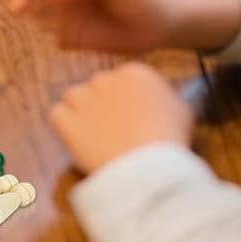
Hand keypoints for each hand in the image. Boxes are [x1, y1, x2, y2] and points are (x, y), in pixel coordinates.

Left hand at [50, 63, 193, 173]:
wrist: (147, 168)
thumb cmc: (170, 140)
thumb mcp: (182, 112)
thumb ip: (167, 99)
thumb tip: (160, 100)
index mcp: (135, 73)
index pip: (126, 79)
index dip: (129, 99)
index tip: (135, 117)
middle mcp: (105, 78)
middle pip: (99, 87)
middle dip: (105, 105)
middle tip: (117, 130)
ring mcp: (82, 98)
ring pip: (74, 97)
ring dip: (81, 112)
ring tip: (96, 136)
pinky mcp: (66, 119)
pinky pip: (58, 115)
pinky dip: (65, 126)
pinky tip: (79, 140)